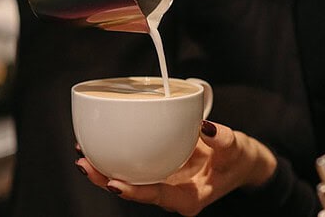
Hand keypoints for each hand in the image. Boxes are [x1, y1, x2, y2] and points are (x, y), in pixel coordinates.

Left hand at [76, 121, 277, 216]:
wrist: (241, 161)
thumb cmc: (239, 159)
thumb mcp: (237, 148)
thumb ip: (222, 139)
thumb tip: (205, 127)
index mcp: (189, 198)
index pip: (156, 196)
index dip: (134, 192)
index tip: (114, 184)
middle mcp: (171, 194)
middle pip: (133, 191)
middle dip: (106, 180)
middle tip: (84, 164)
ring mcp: (163, 183)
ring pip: (128, 180)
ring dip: (104, 169)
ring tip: (82, 153)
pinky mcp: (159, 169)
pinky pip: (134, 165)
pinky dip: (116, 155)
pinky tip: (99, 143)